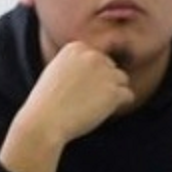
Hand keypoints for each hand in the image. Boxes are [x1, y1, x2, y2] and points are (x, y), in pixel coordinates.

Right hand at [0, 42, 134, 171]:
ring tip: (92, 107)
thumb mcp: (54, 73)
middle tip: (84, 100)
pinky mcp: (113, 92)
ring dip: (111, 93)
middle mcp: (92, 55)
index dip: (91, 75)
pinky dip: (118, 105)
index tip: (77, 89)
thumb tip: (94, 71)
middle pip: (111, 67)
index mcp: (76, 48)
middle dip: (103, 83)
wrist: (43, 123)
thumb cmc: (45, 104)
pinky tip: (102, 112)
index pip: (97, 58)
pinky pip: (128, 95)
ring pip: (122, 80)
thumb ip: (75, 65)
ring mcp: (105, 73)